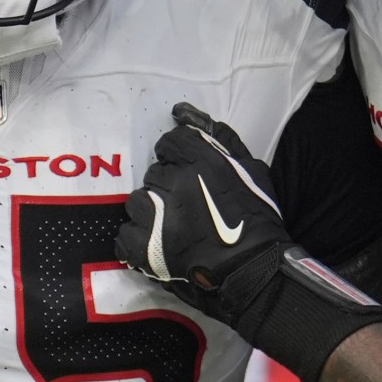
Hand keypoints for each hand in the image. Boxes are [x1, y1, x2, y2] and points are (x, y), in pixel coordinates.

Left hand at [119, 103, 294, 320]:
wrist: (253, 270)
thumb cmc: (256, 218)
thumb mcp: (250, 168)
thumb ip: (218, 136)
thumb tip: (182, 111)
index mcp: (200, 160)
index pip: (169, 142)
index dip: (178, 158)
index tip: (188, 176)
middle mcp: (174, 182)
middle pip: (154, 173)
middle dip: (167, 186)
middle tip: (188, 207)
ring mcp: (155, 215)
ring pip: (138, 201)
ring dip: (151, 212)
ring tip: (173, 228)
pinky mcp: (143, 246)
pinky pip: (125, 234)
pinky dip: (138, 240)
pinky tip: (158, 245)